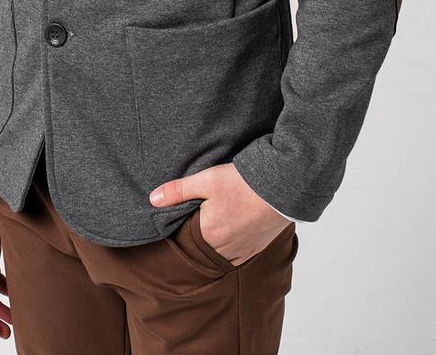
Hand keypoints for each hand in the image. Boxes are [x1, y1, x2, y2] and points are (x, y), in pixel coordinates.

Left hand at [149, 162, 291, 266]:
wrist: (282, 187)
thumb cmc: (242, 182)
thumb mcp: (207, 180)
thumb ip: (178, 191)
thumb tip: (152, 199)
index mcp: (208, 236)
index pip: (184, 239)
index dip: (180, 229)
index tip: (178, 218)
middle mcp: (224, 250)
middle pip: (201, 249)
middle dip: (196, 237)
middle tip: (195, 219)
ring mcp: (242, 252)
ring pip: (219, 253)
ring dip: (214, 243)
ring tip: (213, 223)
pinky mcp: (257, 249)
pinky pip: (237, 255)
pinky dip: (231, 246)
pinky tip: (230, 231)